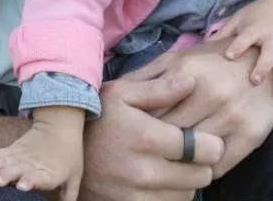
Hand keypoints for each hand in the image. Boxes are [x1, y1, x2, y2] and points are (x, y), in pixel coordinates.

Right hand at [0, 107, 84, 200]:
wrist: (60, 124)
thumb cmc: (69, 155)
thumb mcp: (75, 175)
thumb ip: (70, 195)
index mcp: (48, 170)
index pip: (39, 176)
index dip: (30, 180)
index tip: (22, 185)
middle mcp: (30, 162)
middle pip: (16, 168)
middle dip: (5, 175)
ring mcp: (18, 155)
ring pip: (0, 160)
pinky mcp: (10, 151)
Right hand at [78, 76, 223, 200]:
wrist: (62, 156)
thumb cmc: (96, 118)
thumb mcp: (121, 93)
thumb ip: (159, 89)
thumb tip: (192, 83)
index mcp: (147, 137)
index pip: (203, 149)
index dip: (210, 143)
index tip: (206, 139)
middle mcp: (145, 172)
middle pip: (201, 176)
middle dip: (201, 163)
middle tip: (190, 152)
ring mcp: (138, 197)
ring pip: (188, 194)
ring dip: (187, 181)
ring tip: (173, 165)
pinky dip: (171, 195)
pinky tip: (161, 180)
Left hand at [130, 37, 272, 178]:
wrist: (262, 58)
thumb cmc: (214, 59)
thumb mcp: (180, 57)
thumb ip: (151, 75)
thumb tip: (116, 91)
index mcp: (188, 74)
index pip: (154, 110)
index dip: (139, 127)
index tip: (129, 137)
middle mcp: (210, 95)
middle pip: (172, 133)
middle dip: (155, 147)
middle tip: (141, 157)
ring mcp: (232, 116)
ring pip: (194, 153)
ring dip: (177, 163)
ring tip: (163, 167)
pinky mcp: (251, 135)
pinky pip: (219, 165)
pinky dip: (202, 171)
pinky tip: (191, 169)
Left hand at [216, 0, 272, 98]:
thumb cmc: (256, 15)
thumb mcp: (239, 19)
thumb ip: (225, 33)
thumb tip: (203, 46)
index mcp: (255, 28)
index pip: (245, 37)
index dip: (237, 46)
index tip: (229, 56)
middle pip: (269, 53)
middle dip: (263, 67)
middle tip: (255, 81)